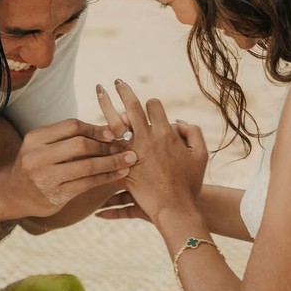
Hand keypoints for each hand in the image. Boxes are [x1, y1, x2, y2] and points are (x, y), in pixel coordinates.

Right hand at [5, 117, 136, 216]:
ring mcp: (44, 177)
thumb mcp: (44, 146)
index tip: (113, 132)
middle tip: (125, 146)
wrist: (13, 194)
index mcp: (35, 138)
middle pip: (79, 145)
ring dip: (111, 163)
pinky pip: (86, 184)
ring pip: (86, 166)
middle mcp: (36, 156)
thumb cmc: (37, 165)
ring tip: (130, 160)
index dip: (95, 128)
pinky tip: (119, 174)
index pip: (71, 126)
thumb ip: (69, 137)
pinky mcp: (54, 195)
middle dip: (105, 145)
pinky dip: (106, 178)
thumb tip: (109, 128)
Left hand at [96, 81, 207, 222]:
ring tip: (99, 93)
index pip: (154, 105)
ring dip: (106, 107)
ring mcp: (131, 154)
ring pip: (114, 125)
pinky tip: (89, 130)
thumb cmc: (190, 182)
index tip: (146, 103)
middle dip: (124, 91)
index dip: (151, 103)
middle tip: (116, 82)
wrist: (175, 208)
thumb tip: (177, 121)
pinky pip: (108, 153)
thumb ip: (192, 132)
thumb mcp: (201, 154)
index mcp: (165, 133)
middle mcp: (146, 139)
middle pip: (132, 107)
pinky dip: (100, 141)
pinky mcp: (121, 168)